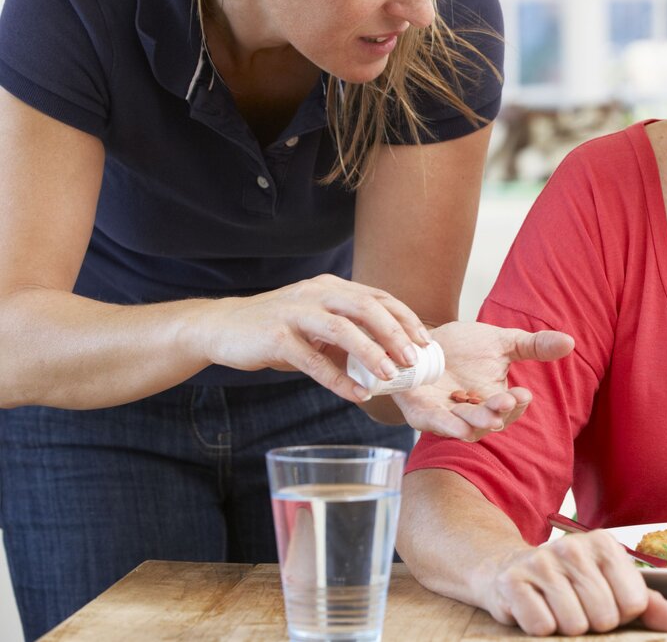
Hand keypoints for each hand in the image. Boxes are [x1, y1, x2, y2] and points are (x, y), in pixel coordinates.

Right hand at [197, 274, 430, 402]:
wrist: (223, 328)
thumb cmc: (279, 329)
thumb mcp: (317, 324)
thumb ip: (349, 335)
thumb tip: (391, 359)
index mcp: (331, 287)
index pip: (378, 297)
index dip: (405, 318)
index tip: (426, 341)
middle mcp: (316, 294)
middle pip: (365, 307)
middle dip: (395, 332)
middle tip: (415, 359)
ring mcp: (295, 313)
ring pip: (341, 329)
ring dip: (370, 353)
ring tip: (391, 376)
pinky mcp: (276, 338)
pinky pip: (312, 361)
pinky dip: (338, 379)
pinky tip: (357, 395)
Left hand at [391, 320, 573, 439]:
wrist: (422, 342)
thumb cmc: (465, 347)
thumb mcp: (503, 342)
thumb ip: (534, 345)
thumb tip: (570, 342)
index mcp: (494, 400)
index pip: (510, 408)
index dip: (517, 404)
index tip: (524, 394)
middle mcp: (472, 413)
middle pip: (488, 421)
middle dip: (498, 413)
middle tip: (506, 403)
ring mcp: (446, 416)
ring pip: (464, 427)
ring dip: (476, 424)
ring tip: (489, 418)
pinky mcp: (422, 414)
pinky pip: (434, 424)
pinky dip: (445, 426)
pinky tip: (456, 426)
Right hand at [479, 530, 666, 635]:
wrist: (512, 570)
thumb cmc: (571, 583)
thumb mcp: (611, 586)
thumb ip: (647, 605)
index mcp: (605, 544)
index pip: (633, 602)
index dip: (620, 614)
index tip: (604, 602)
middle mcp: (574, 547)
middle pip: (604, 616)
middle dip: (592, 623)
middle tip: (577, 608)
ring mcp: (541, 561)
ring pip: (573, 624)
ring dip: (566, 628)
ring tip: (556, 609)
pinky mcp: (513, 581)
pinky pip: (541, 626)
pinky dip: (540, 629)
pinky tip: (535, 610)